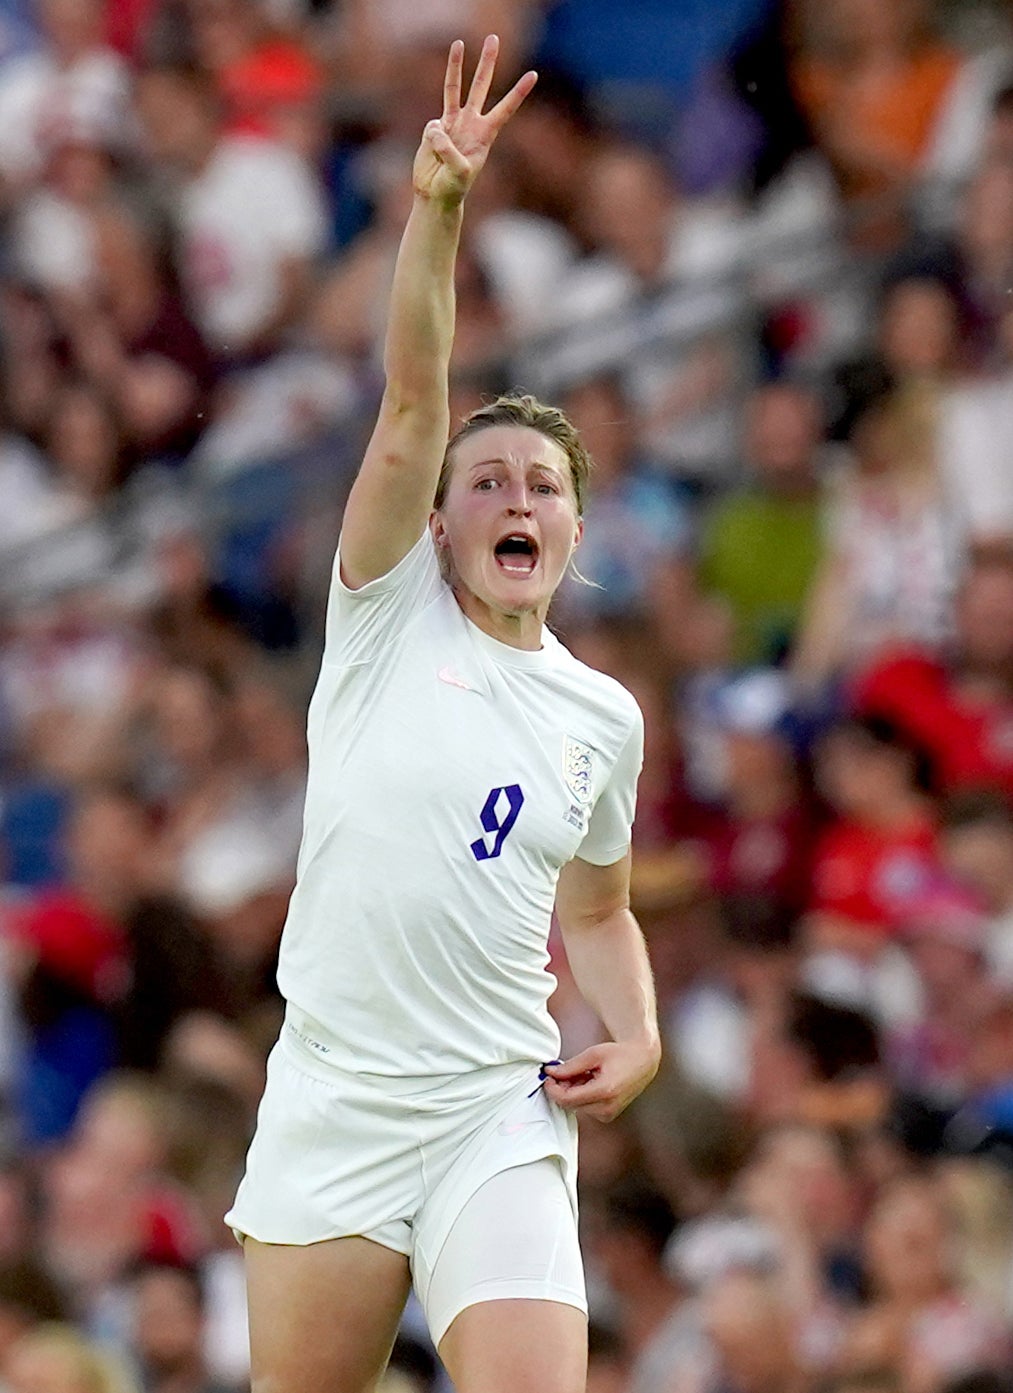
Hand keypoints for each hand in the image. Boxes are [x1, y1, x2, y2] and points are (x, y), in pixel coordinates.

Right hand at [412, 35, 535, 208]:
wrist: (435, 195)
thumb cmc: (452, 189)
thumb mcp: (457, 174)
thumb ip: (449, 150)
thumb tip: (438, 127)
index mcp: (485, 135)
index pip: (505, 109)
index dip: (518, 92)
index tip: (533, 75)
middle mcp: (471, 124)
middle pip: (481, 86)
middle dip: (487, 63)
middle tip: (494, 38)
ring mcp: (453, 124)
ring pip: (455, 88)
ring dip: (456, 65)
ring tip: (458, 42)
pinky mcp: (435, 128)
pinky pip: (433, 125)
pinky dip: (431, 137)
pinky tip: (433, 154)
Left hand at [542, 1040, 659, 1122]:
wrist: (643, 1061)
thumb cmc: (621, 1055)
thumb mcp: (593, 1054)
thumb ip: (570, 1066)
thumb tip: (551, 1072)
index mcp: (603, 1091)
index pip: (566, 1099)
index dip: (552, 1089)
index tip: (548, 1077)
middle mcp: (607, 1107)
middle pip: (570, 1104)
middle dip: (562, 1088)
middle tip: (564, 1071)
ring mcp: (608, 1114)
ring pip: (576, 1106)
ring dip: (572, 1091)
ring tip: (583, 1073)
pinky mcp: (608, 1115)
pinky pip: (585, 1108)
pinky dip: (581, 1096)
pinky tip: (590, 1082)